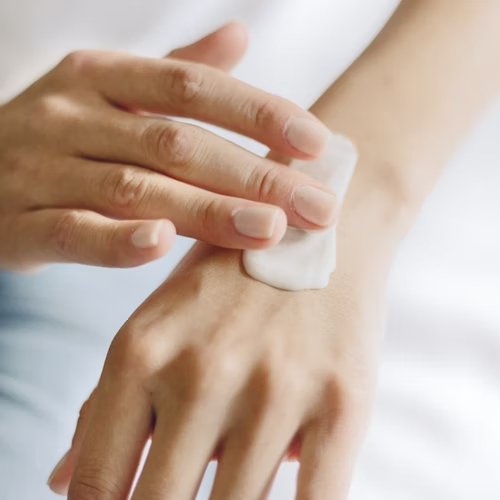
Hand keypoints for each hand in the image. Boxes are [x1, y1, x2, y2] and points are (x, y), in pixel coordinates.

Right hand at [0, 22, 333, 270]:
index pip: (194, 88)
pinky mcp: (21, 224)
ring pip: (136, 189)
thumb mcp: (109, 91)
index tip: (316, 143)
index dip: (259, 113)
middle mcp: (73, 116)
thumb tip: (239, 36)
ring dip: (208, 210)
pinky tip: (160, 245)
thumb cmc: (62, 136)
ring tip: (271, 230)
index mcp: (102, 78)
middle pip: (178, 144)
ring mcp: (43, 170)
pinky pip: (74, 232)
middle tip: (318, 207)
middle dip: (254, 175)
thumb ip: (174, 72)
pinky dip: (117, 241)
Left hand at [48, 242, 383, 498]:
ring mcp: (275, 388)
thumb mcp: (158, 322)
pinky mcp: (341, 400)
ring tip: (229, 482)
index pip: (98, 482)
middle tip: (179, 491)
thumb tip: (62, 482)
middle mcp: (202, 373)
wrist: (323, 224)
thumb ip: (106, 405)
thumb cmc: (233, 277)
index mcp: (142, 353)